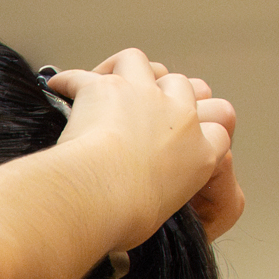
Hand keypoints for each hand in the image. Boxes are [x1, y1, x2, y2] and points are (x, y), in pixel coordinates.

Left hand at [46, 50, 241, 246]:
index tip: (182, 133)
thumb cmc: (128, 216)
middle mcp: (179, 116)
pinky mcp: (106, 88)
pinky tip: (60, 88)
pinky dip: (71, 80)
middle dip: (166, 89)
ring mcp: (144, 95)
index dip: (201, 124)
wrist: (101, 197)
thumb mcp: (163, 213)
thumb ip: (165, 194)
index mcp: (201, 152)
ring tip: (109, 81)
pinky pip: (84, 75)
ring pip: (140, 63)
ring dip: (124, 69)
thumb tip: (143, 202)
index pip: (218, 126)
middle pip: (183, 85)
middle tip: (144, 103)